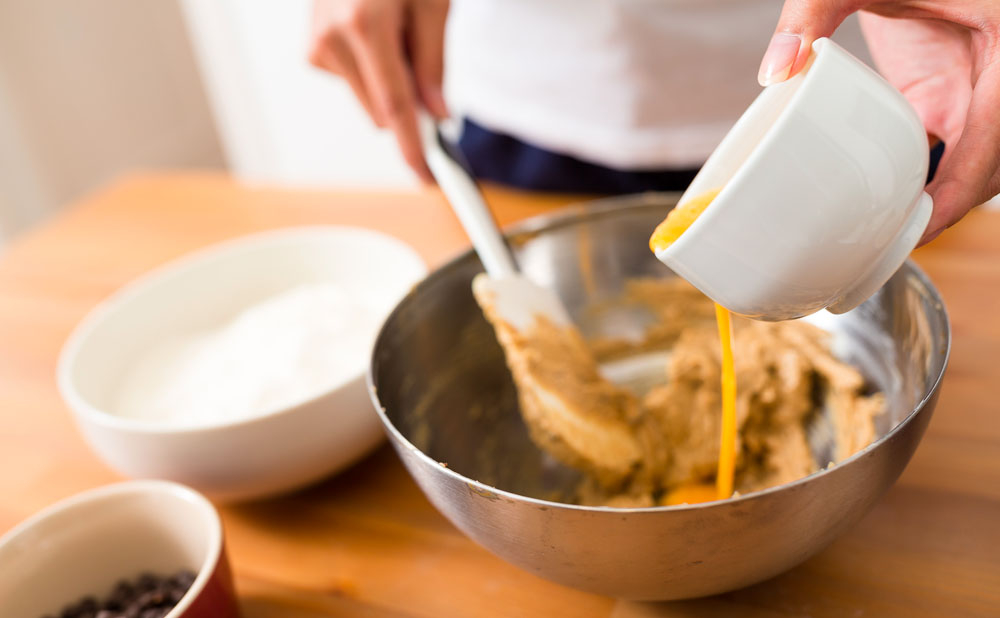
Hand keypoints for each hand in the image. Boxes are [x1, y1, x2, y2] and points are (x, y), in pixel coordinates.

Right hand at [309, 0, 449, 180]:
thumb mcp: (433, 3)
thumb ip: (434, 64)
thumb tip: (436, 115)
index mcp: (366, 25)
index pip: (395, 108)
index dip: (413, 149)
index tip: (427, 179)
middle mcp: (333, 38)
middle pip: (381, 109)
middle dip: (409, 101)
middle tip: (422, 56)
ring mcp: (316, 43)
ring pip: (367, 99)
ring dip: (389, 81)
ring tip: (395, 31)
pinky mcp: (311, 47)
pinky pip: (351, 80)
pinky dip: (369, 68)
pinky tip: (371, 32)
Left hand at [758, 1, 999, 243]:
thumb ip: (815, 8)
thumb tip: (774, 70)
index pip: (998, 136)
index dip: (964, 189)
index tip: (922, 226)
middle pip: (995, 161)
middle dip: (951, 205)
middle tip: (890, 243)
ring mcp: (993, 80)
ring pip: (983, 158)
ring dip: (942, 193)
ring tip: (883, 232)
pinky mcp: (967, 83)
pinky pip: (960, 140)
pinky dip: (931, 170)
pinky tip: (890, 192)